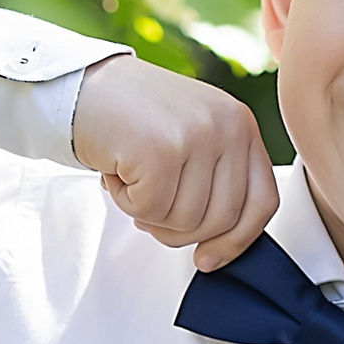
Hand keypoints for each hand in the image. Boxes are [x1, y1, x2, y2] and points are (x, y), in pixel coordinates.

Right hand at [71, 55, 278, 270]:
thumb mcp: (192, 138)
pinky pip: (150, 210)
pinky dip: (126, 201)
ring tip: (132, 176)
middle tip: (150, 207)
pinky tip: (117, 171)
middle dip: (180, 230)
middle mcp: (226, 126)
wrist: (81, 85)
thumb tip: (222, 244)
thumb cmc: (132, 117)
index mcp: (240, 124)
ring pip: (185, 220)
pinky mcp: (161, 149)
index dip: (237, 240)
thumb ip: (216, 179)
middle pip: (222, 220)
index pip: (262, 200)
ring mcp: (196, 135)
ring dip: (149, 213)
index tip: (209, 258)